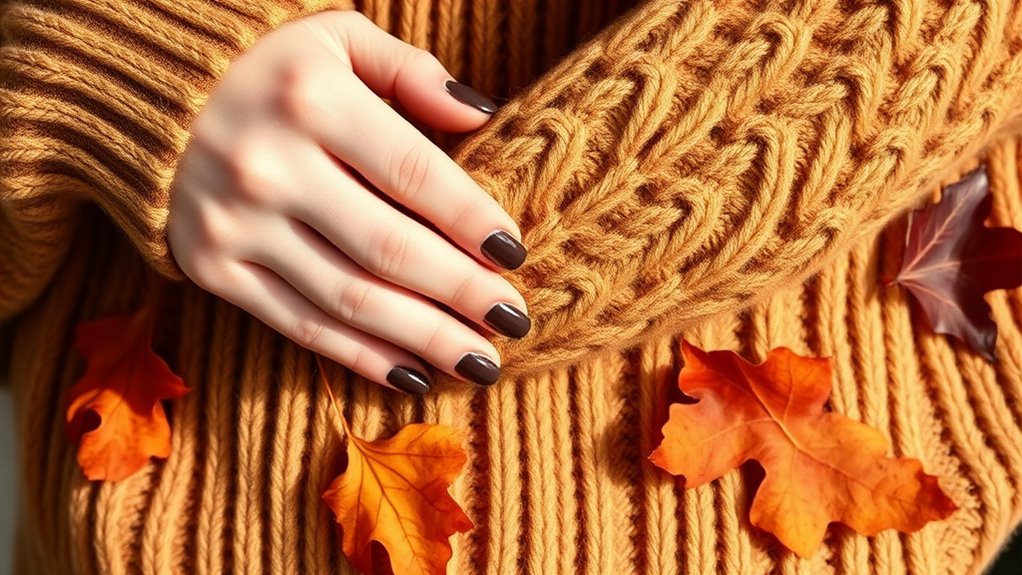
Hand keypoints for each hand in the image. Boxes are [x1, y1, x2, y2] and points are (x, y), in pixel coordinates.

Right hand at [167, 10, 529, 393]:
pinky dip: (362, 357)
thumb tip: (483, 115)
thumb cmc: (264, 65)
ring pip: (351, 300)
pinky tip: (413, 374)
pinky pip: (301, 325)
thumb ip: (411, 72)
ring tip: (481, 362)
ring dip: (424, 339)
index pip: (414, 173)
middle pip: (389, 248)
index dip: (472, 220)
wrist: (144, 95)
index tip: (514, 255)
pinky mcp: (212, 269)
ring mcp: (235, 226)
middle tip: (513, 321)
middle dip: (462, 293)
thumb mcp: (336, 37)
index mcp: (311, 99)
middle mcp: (268, 167)